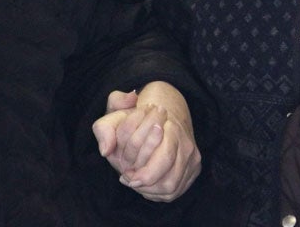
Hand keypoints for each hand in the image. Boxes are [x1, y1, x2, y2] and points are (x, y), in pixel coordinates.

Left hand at [91, 81, 201, 201]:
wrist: (163, 107)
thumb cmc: (136, 114)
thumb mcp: (116, 113)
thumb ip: (105, 128)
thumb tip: (105, 151)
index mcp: (171, 128)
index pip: (163, 158)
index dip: (144, 174)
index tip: (125, 175)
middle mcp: (186, 143)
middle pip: (169, 180)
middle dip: (146, 186)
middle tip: (129, 180)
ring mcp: (192, 156)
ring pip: (172, 187)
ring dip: (151, 190)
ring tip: (136, 182)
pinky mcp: (194, 167)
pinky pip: (177, 189)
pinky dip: (159, 192)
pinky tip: (147, 184)